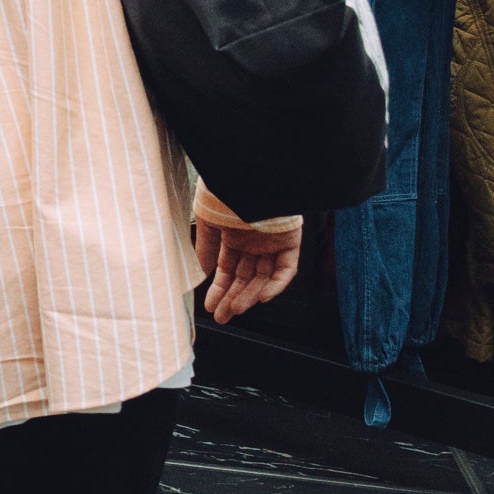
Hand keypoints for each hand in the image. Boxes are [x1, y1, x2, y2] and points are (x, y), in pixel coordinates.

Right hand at [192, 193, 302, 323]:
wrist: (246, 175)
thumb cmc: (222, 193)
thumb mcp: (207, 222)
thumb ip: (206, 248)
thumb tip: (203, 273)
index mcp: (234, 236)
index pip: (228, 270)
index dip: (219, 289)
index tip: (209, 306)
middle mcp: (254, 242)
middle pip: (245, 277)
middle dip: (233, 298)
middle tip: (222, 317)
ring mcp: (272, 243)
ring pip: (263, 277)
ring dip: (250, 295)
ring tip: (235, 310)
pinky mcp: (290, 242)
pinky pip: (285, 269)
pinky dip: (276, 285)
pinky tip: (262, 297)